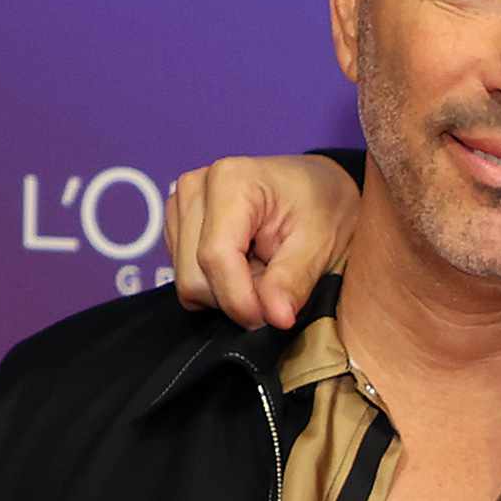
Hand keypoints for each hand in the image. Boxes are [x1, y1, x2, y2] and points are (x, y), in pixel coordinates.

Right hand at [163, 154, 360, 329]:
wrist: (319, 187)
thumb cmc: (322, 204)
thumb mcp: (320, 242)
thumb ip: (292, 280)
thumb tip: (276, 317)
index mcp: (229, 181)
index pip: (215, 257)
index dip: (241, 300)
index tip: (270, 319)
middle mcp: (195, 188)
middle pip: (194, 276)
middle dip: (237, 296)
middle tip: (277, 286)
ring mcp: (181, 206)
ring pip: (188, 281)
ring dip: (229, 290)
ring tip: (265, 269)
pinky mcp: (178, 226)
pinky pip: (189, 276)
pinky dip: (220, 283)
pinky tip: (248, 264)